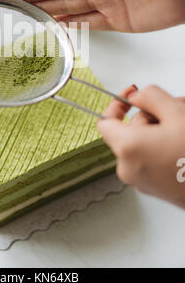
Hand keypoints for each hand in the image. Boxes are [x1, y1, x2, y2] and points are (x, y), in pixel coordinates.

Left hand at [98, 85, 184, 208]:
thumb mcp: (177, 113)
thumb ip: (150, 97)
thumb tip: (137, 96)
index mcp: (127, 148)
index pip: (105, 121)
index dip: (118, 103)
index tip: (132, 94)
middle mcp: (128, 168)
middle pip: (130, 130)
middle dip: (152, 115)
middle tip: (177, 108)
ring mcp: (142, 181)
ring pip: (144, 143)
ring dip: (162, 129)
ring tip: (184, 125)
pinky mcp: (155, 189)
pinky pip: (151, 158)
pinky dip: (164, 145)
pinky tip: (184, 140)